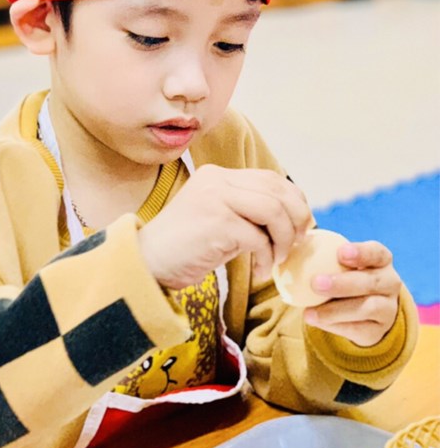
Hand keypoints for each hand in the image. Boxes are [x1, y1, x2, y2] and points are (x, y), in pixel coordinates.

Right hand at [138, 166, 310, 288]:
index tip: (300, 226)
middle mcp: (218, 180)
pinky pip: (259, 239)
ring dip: (284, 240)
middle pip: (278, 191)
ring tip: (277, 260)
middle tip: (297, 244)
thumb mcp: (217, 217)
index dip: (294, 201)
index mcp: (218, 176)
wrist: (147, 262)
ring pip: (274, 211)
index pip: (271, 178)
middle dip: (297, 219)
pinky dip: (267, 258)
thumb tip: (293, 220)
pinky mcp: (218, 223)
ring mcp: (217, 199)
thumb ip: (245, 210)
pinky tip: (260, 271)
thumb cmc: (183, 247)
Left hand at [304, 241, 400, 346]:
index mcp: (380, 261)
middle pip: (371, 282)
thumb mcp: (338, 264)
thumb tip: (290, 247)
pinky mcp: (379, 330)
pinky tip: (315, 320)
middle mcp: (390, 283)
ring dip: (335, 310)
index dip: (361, 252)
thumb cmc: (343, 276)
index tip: (341, 253)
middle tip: (316, 283)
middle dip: (343, 283)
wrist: (362, 312)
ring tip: (309, 312)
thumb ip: (322, 256)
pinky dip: (335, 326)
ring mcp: (387, 308)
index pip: (377, 253)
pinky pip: (359, 329)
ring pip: (367, 308)